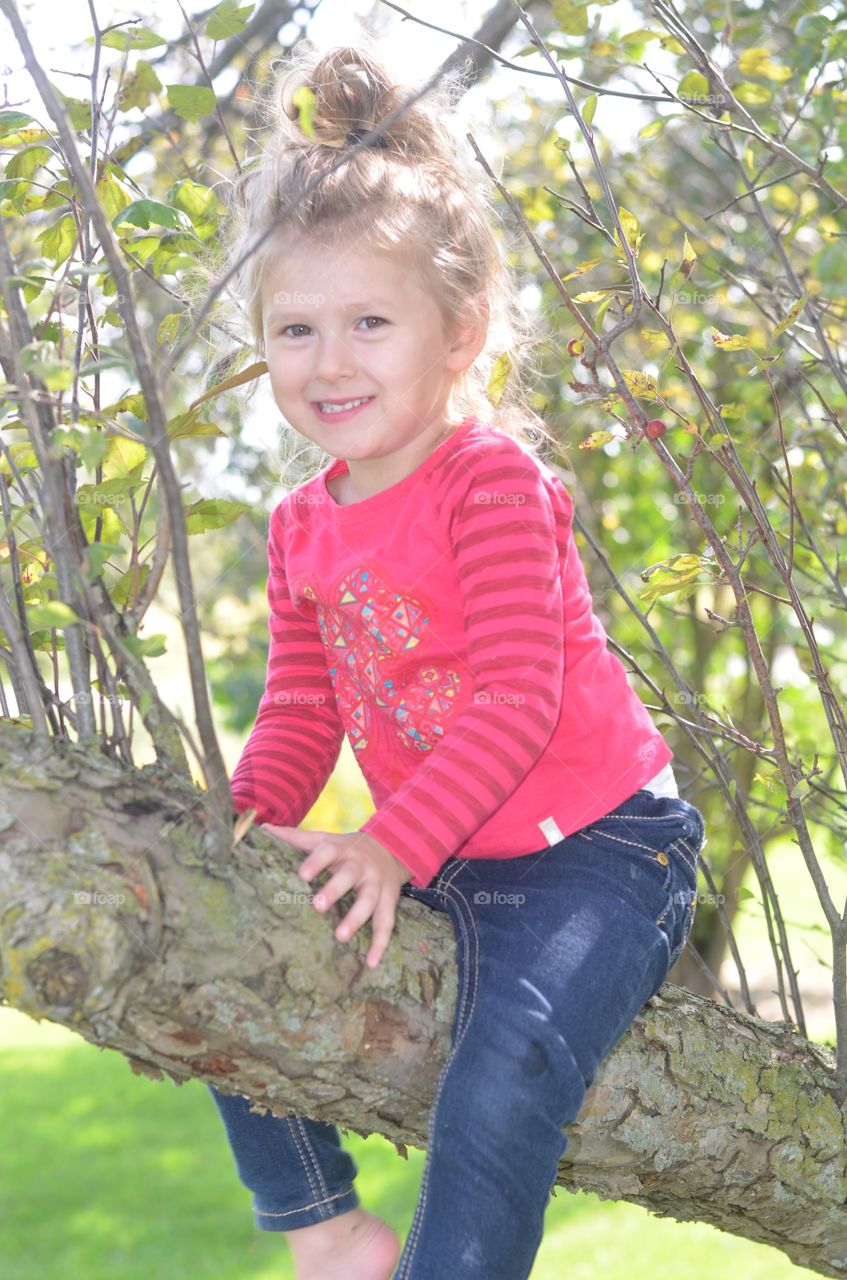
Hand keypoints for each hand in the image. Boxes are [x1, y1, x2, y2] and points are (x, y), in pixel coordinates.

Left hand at [260, 825, 412, 968]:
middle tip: (317, 906)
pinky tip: (370, 963)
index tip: (301, 875)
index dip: (315, 862)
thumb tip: (264, 829)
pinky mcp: (389, 901)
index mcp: (341, 849)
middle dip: (335, 889)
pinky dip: (380, 944)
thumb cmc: (346, 849)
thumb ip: (296, 837)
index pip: (327, 851)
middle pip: (349, 876)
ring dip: (356, 918)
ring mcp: (377, 884)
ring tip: (340, 937)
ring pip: (369, 901)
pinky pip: (386, 923)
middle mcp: (361, 866)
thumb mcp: (324, 839)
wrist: (391, 847)